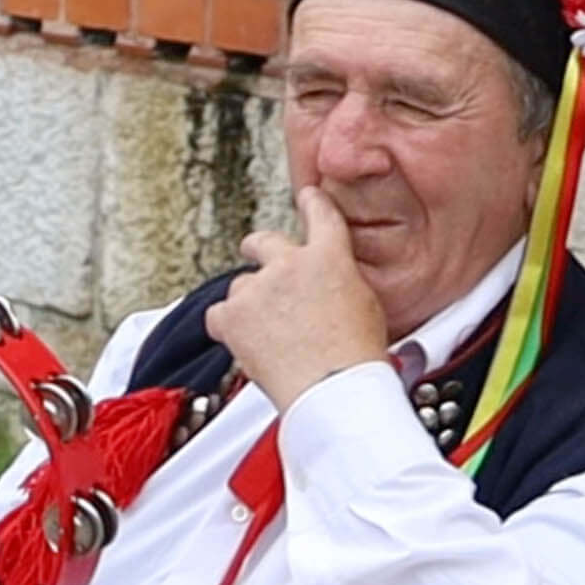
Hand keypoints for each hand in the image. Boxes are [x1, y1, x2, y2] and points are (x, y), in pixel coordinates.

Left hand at [208, 188, 391, 407]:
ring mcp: (257, 288)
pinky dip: (228, 325)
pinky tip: (245, 340)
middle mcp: (288, 264)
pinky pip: (219, 313)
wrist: (333, 388)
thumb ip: (340, 280)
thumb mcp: (365, 304)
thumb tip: (328, 283)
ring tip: (269, 332)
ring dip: (250, 302)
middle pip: (262, 241)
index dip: (312, 202)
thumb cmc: (356, 356)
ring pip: (241, 285)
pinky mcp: (233, 315)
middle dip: (258, 248)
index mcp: (329, 256)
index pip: (320, 213)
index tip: (307, 196)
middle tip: (256, 255)